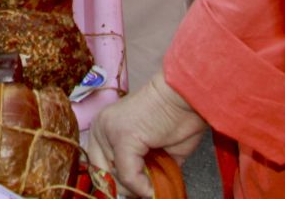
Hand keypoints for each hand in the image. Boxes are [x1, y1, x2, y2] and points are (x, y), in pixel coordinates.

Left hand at [87, 78, 211, 198]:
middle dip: (125, 189)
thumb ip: (141, 169)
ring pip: (115, 178)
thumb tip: (140, 193)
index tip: (136, 191)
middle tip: (146, 190)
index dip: (116, 185)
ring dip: (136, 188)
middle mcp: (100, 129)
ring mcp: (108, 132)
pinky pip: (128, 176)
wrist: (187, 96)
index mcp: (103, 129)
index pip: (98, 168)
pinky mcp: (122, 138)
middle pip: (102, 175)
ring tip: (153, 184)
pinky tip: (154, 185)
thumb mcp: (153, 151)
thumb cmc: (176, 118)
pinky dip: (143, 186)